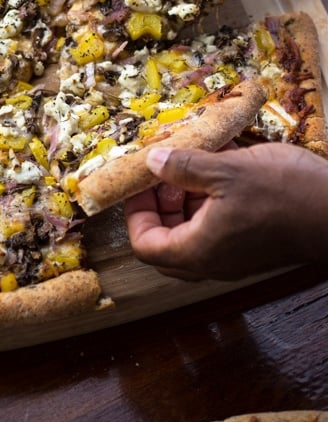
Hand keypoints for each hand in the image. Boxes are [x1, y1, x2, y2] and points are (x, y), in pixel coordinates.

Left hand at [123, 142, 327, 280]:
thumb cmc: (287, 193)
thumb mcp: (227, 170)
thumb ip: (183, 167)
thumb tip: (151, 162)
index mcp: (199, 250)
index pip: (146, 245)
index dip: (135, 213)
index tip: (141, 182)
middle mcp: (213, 261)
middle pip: (166, 241)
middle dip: (160, 204)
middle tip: (165, 172)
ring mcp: (235, 255)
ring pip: (192, 232)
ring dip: (186, 198)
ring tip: (194, 160)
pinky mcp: (253, 243)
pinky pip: (218, 225)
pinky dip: (211, 198)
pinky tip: (221, 162)